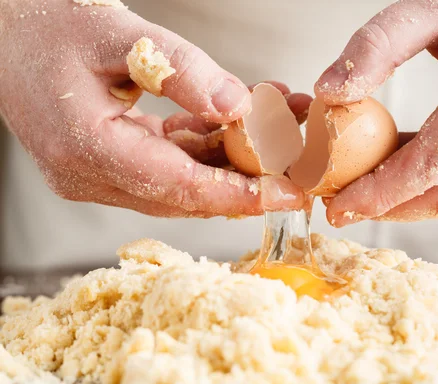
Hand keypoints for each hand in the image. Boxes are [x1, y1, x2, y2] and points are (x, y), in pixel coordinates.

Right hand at [0, 0, 309, 217]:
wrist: (5, 30)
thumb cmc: (49, 23)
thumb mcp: (119, 34)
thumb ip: (181, 71)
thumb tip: (239, 108)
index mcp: (86, 148)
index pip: (179, 186)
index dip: (240, 194)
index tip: (289, 196)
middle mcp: (88, 175)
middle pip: (185, 195)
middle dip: (247, 184)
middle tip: (298, 172)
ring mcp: (94, 175)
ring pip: (179, 183)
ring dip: (230, 164)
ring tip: (279, 136)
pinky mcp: (104, 164)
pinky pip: (165, 165)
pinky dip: (204, 150)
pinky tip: (238, 126)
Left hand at [316, 0, 437, 226]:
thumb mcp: (433, 3)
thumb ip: (378, 46)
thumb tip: (329, 93)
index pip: (436, 163)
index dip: (383, 192)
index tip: (339, 206)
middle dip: (393, 209)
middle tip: (343, 210)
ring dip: (411, 201)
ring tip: (363, 194)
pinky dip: (433, 179)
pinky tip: (396, 169)